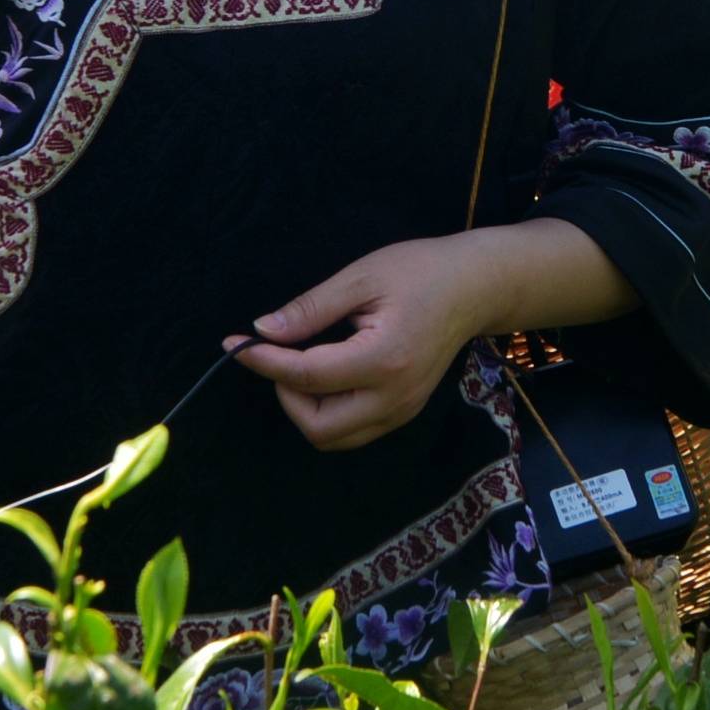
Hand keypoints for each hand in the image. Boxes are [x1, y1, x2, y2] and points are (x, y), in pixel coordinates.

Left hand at [238, 238, 512, 450]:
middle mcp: (394, 396)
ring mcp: (402, 410)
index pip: (306, 376)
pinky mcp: (404, 412)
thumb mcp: (361, 277)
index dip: (262, 361)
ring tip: (302, 365)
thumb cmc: (420, 271)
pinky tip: (326, 375)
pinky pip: (354, 430)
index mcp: (383, 359)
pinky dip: (328, 411)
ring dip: (305, 408)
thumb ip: (310, 308)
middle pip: (318, 427)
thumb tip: (263, 331)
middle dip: (286, 394)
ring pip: (334, 438)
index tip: (235, 344)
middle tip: (280, 356)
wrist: (475, 288)